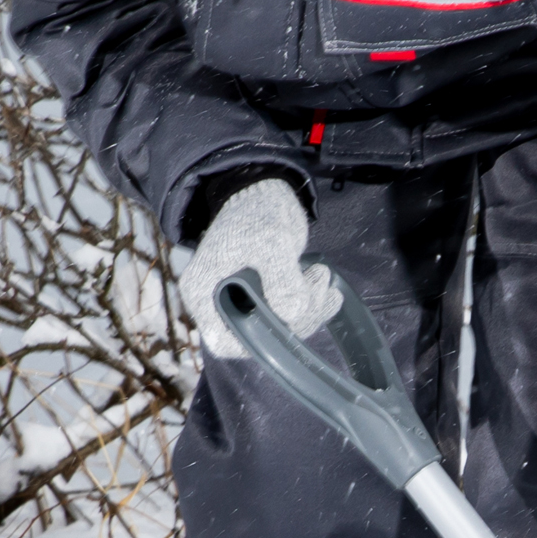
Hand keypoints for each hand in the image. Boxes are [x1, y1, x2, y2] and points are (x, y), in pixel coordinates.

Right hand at [179, 179, 340, 360]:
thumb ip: (281, 277)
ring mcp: (247, 306)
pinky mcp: (269, 302)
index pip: (223, 342)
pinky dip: (315, 308)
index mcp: (205, 294)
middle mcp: (222, 307)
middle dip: (297, 317)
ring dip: (312, 310)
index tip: (287, 321)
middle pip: (261, 339)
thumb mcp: (269, 241)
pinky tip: (331, 292)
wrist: (262, 193)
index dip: (256, 344)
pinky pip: (294, 319)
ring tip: (324, 276)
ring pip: (283, 330)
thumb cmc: (255, 212)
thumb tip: (292, 314)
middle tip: (319, 280)